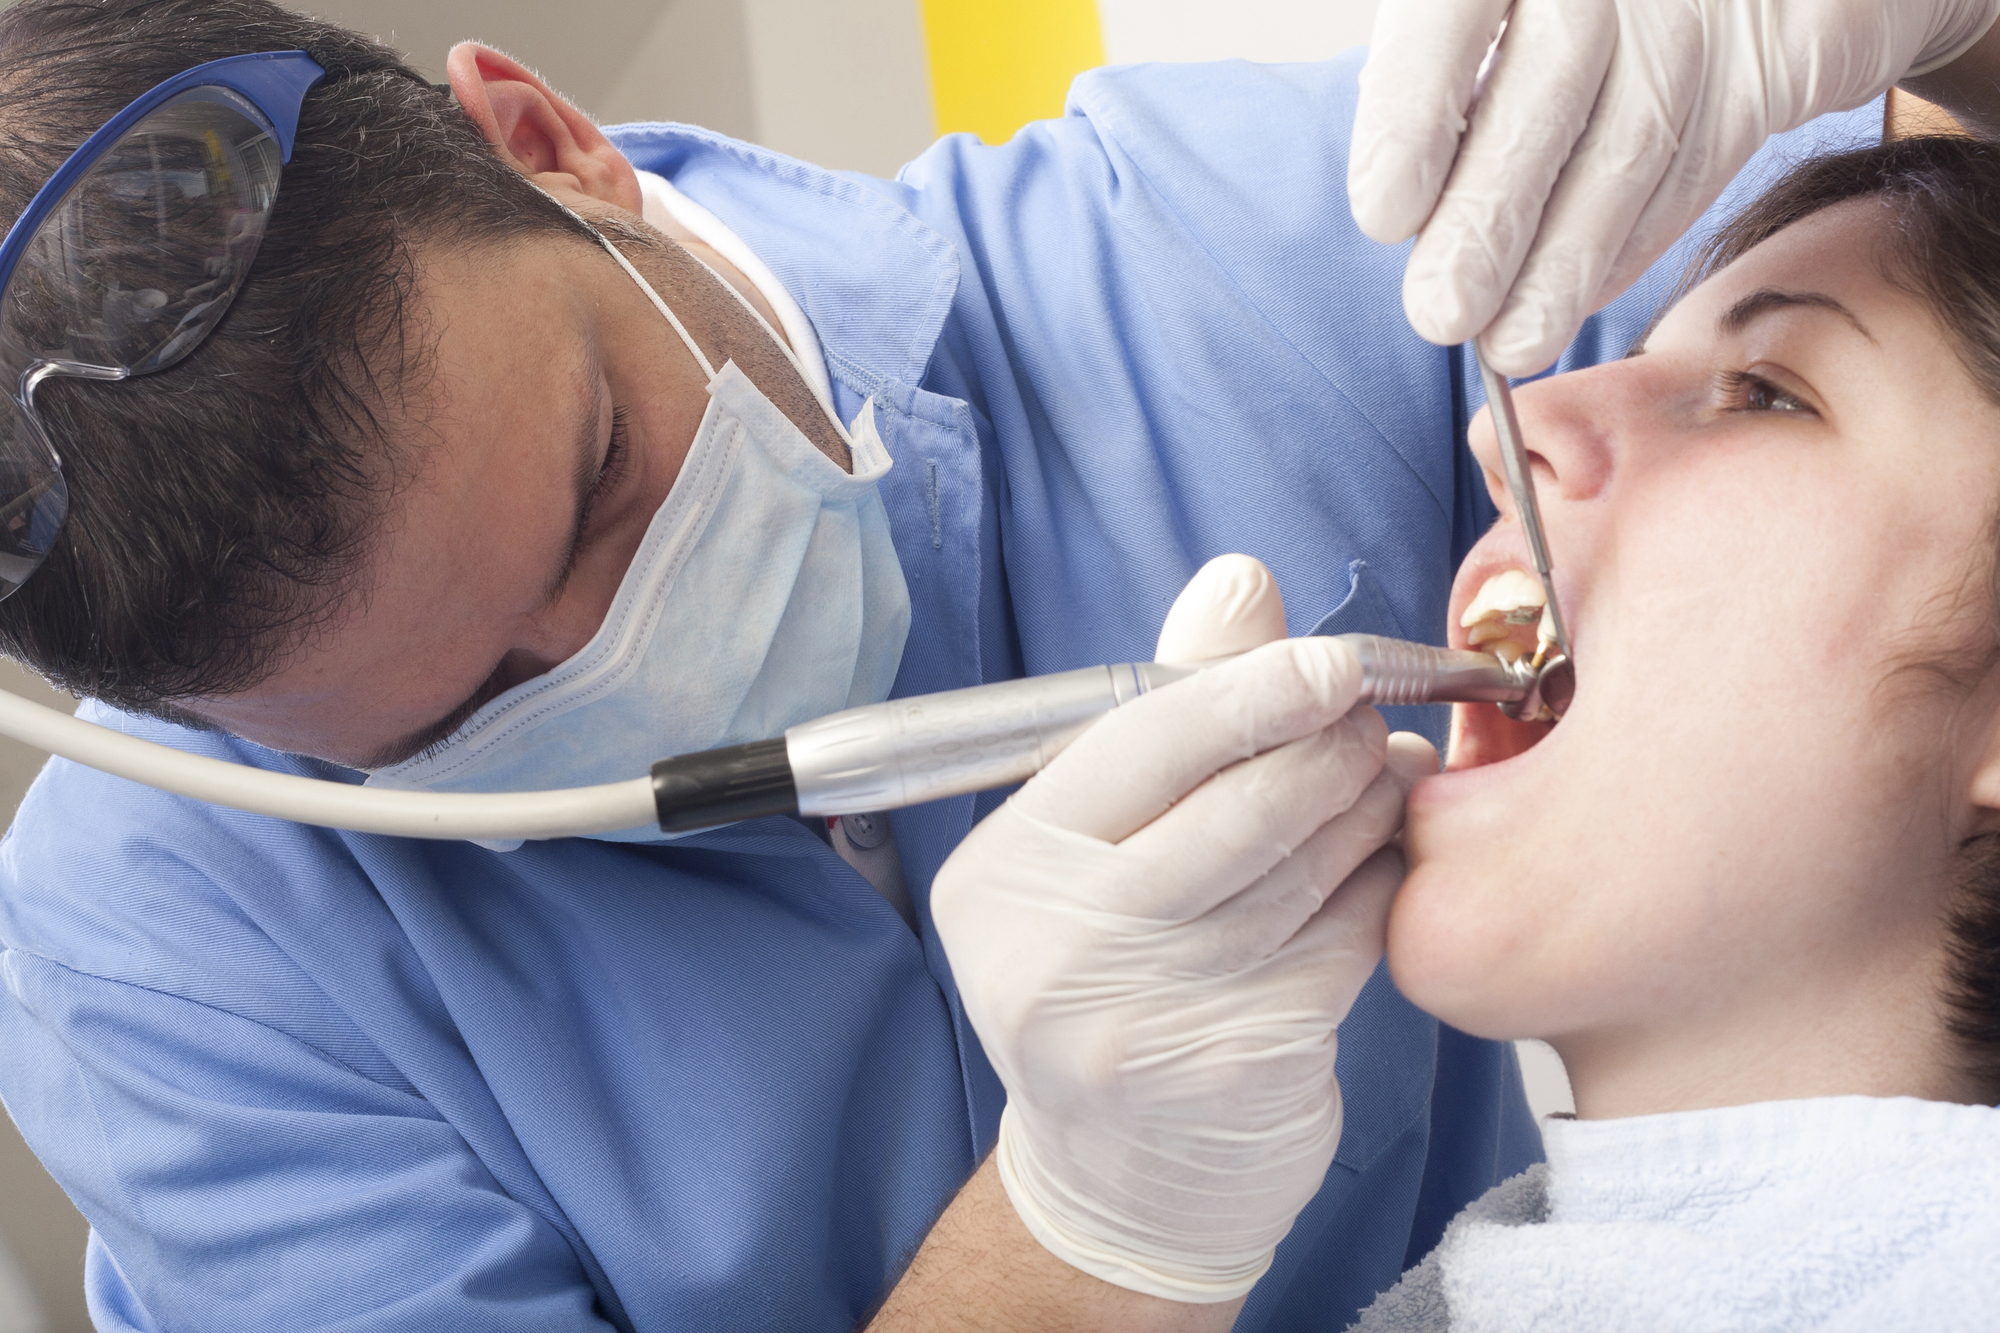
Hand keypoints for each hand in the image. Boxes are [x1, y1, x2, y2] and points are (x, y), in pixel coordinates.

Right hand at [931, 556, 1435, 1301]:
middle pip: (1234, 804)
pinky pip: (1343, 937)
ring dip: (1366, 806)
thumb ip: (1167, 713)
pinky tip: (1385, 862)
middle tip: (1371, 717)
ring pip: (1300, 868)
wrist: (1122, 1178)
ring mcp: (1144, 1017)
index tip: (1329, 662)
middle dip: (1326, 744)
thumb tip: (1238, 580)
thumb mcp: (1098, 849)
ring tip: (1387, 773)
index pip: (1138, 744)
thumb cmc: (1110, 977)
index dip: (1250, 690)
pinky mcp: (1239, 1064)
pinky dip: (1378, 886)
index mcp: (1002, 873)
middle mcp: (1053, 947)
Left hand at [1347, 0, 1999, 373]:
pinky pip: (1701, 162)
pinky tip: (1575, 297)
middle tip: (1441, 311)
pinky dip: (1630, 246)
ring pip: (1635, 140)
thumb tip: (1403, 214)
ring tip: (1509, 340)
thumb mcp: (1478, 20)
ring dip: (1563, 260)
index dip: (1414, 113)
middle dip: (1491, 216)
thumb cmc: (1542, 14)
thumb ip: (1437, 80)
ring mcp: (1701, 5)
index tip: (1384, 215)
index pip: (1452, 9)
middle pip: (1552, 81)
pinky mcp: (1775, 56)